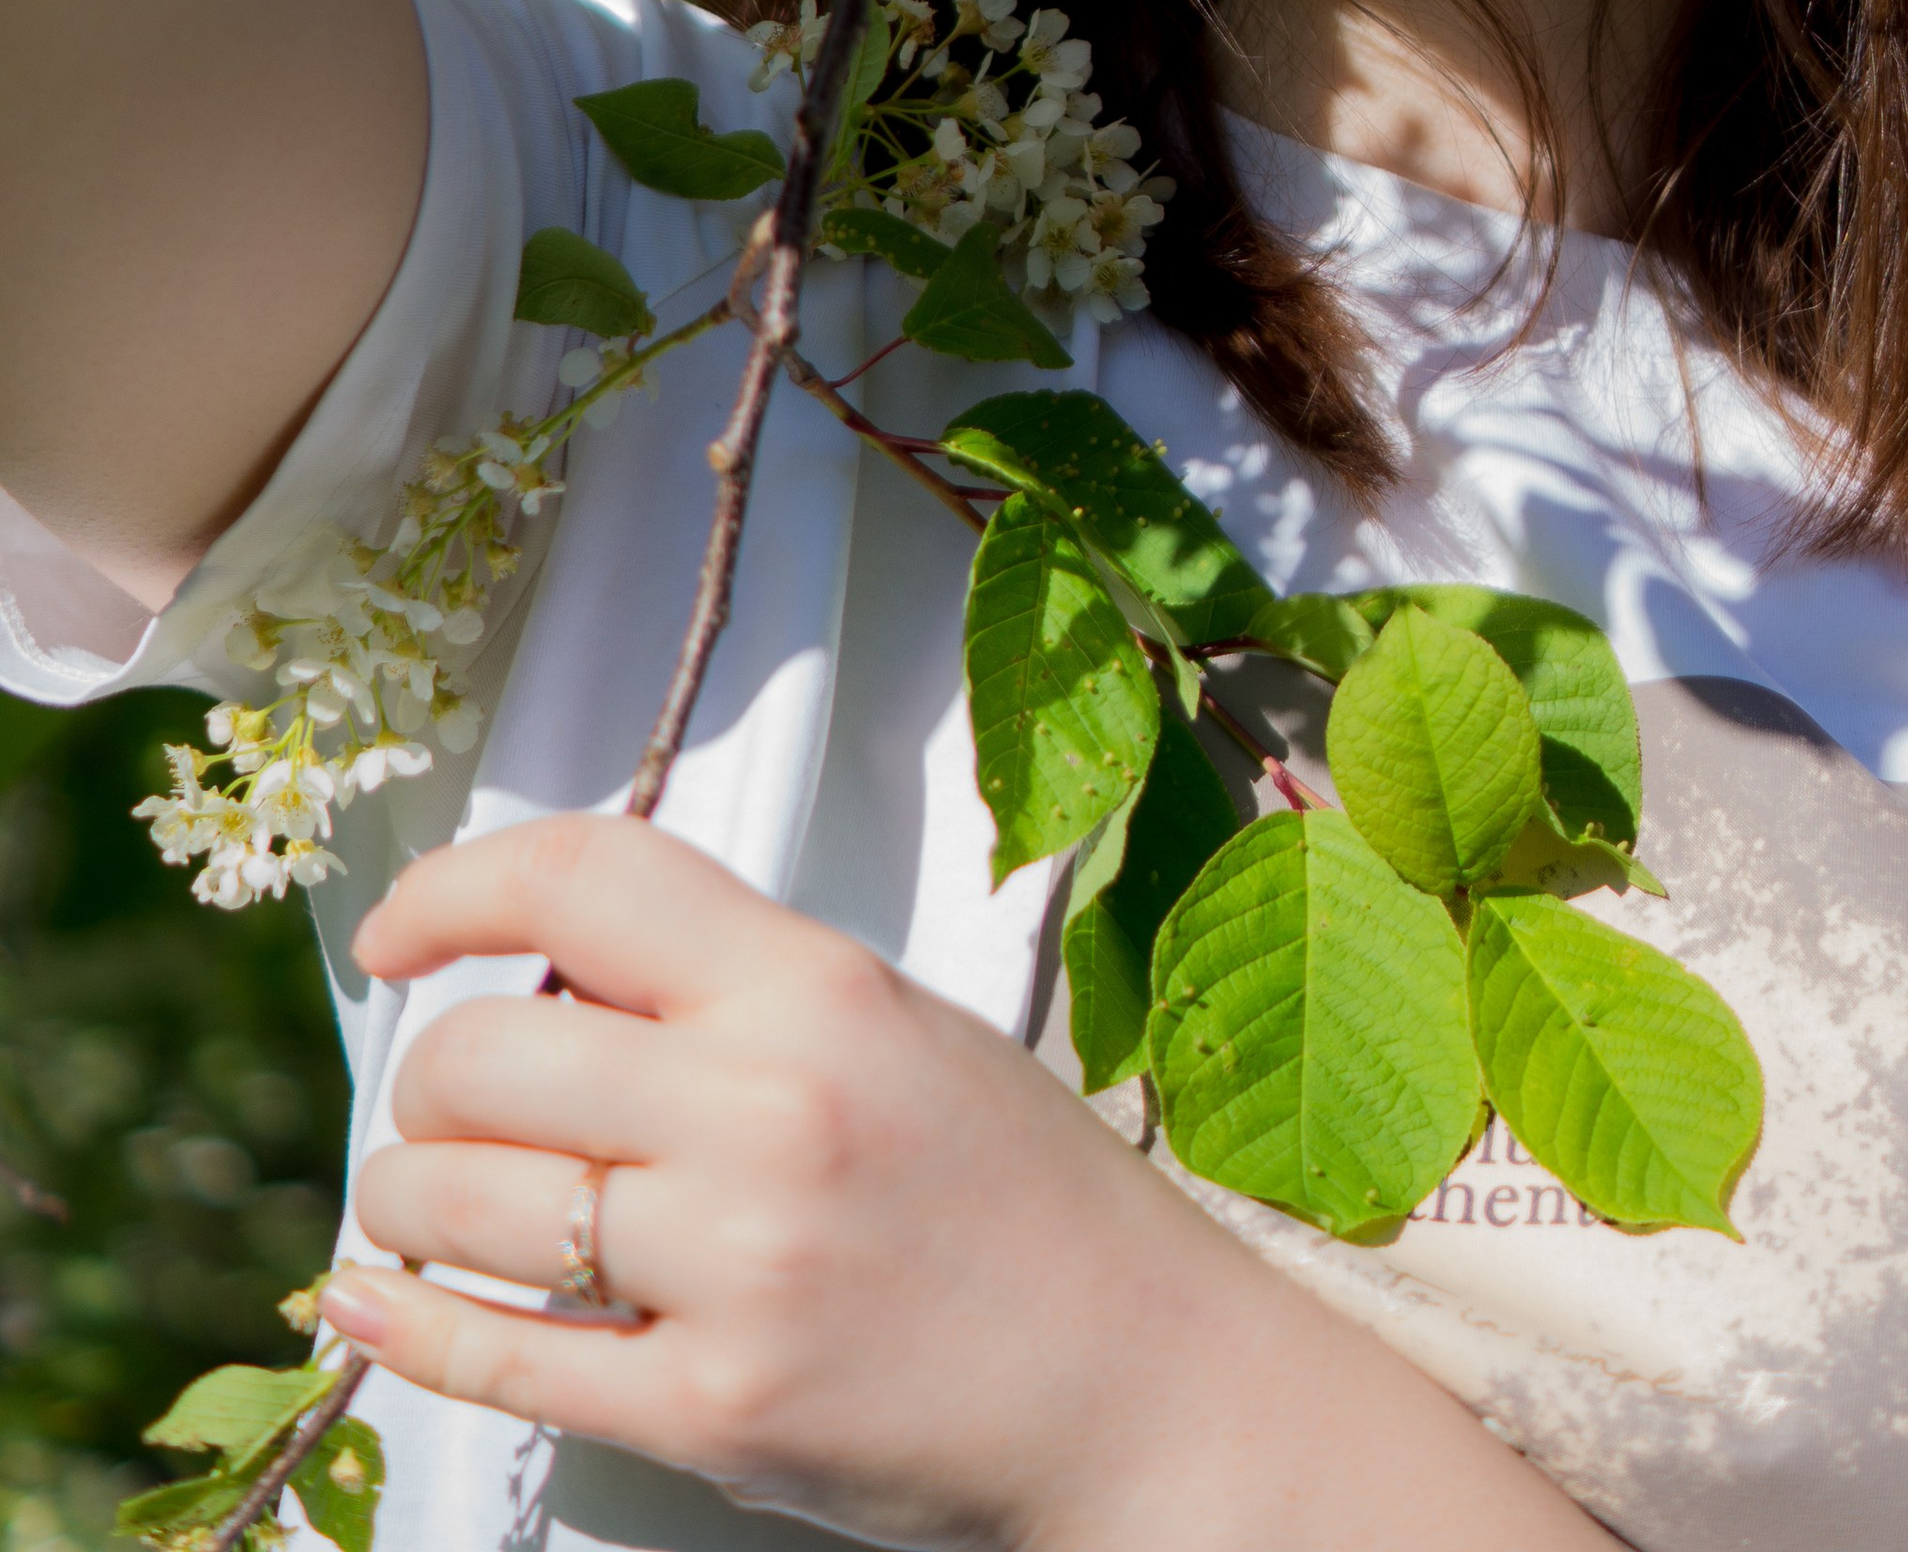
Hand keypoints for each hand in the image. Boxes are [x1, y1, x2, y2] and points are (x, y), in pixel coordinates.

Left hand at [324, 815, 1593, 1551]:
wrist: (1144, 1382)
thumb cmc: (1024, 1197)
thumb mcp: (897, 1028)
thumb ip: (735, 994)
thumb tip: (544, 985)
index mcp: (816, 989)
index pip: (583, 880)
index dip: (454, 888)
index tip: (400, 934)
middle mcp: (765, 1113)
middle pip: (481, 1056)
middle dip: (426, 1083)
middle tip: (449, 1108)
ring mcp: (733, 1271)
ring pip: (456, 1203)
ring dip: (408, 1200)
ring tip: (434, 1205)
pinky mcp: (711, 1413)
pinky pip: (498, 1357)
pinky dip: (406, 1330)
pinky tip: (378, 1306)